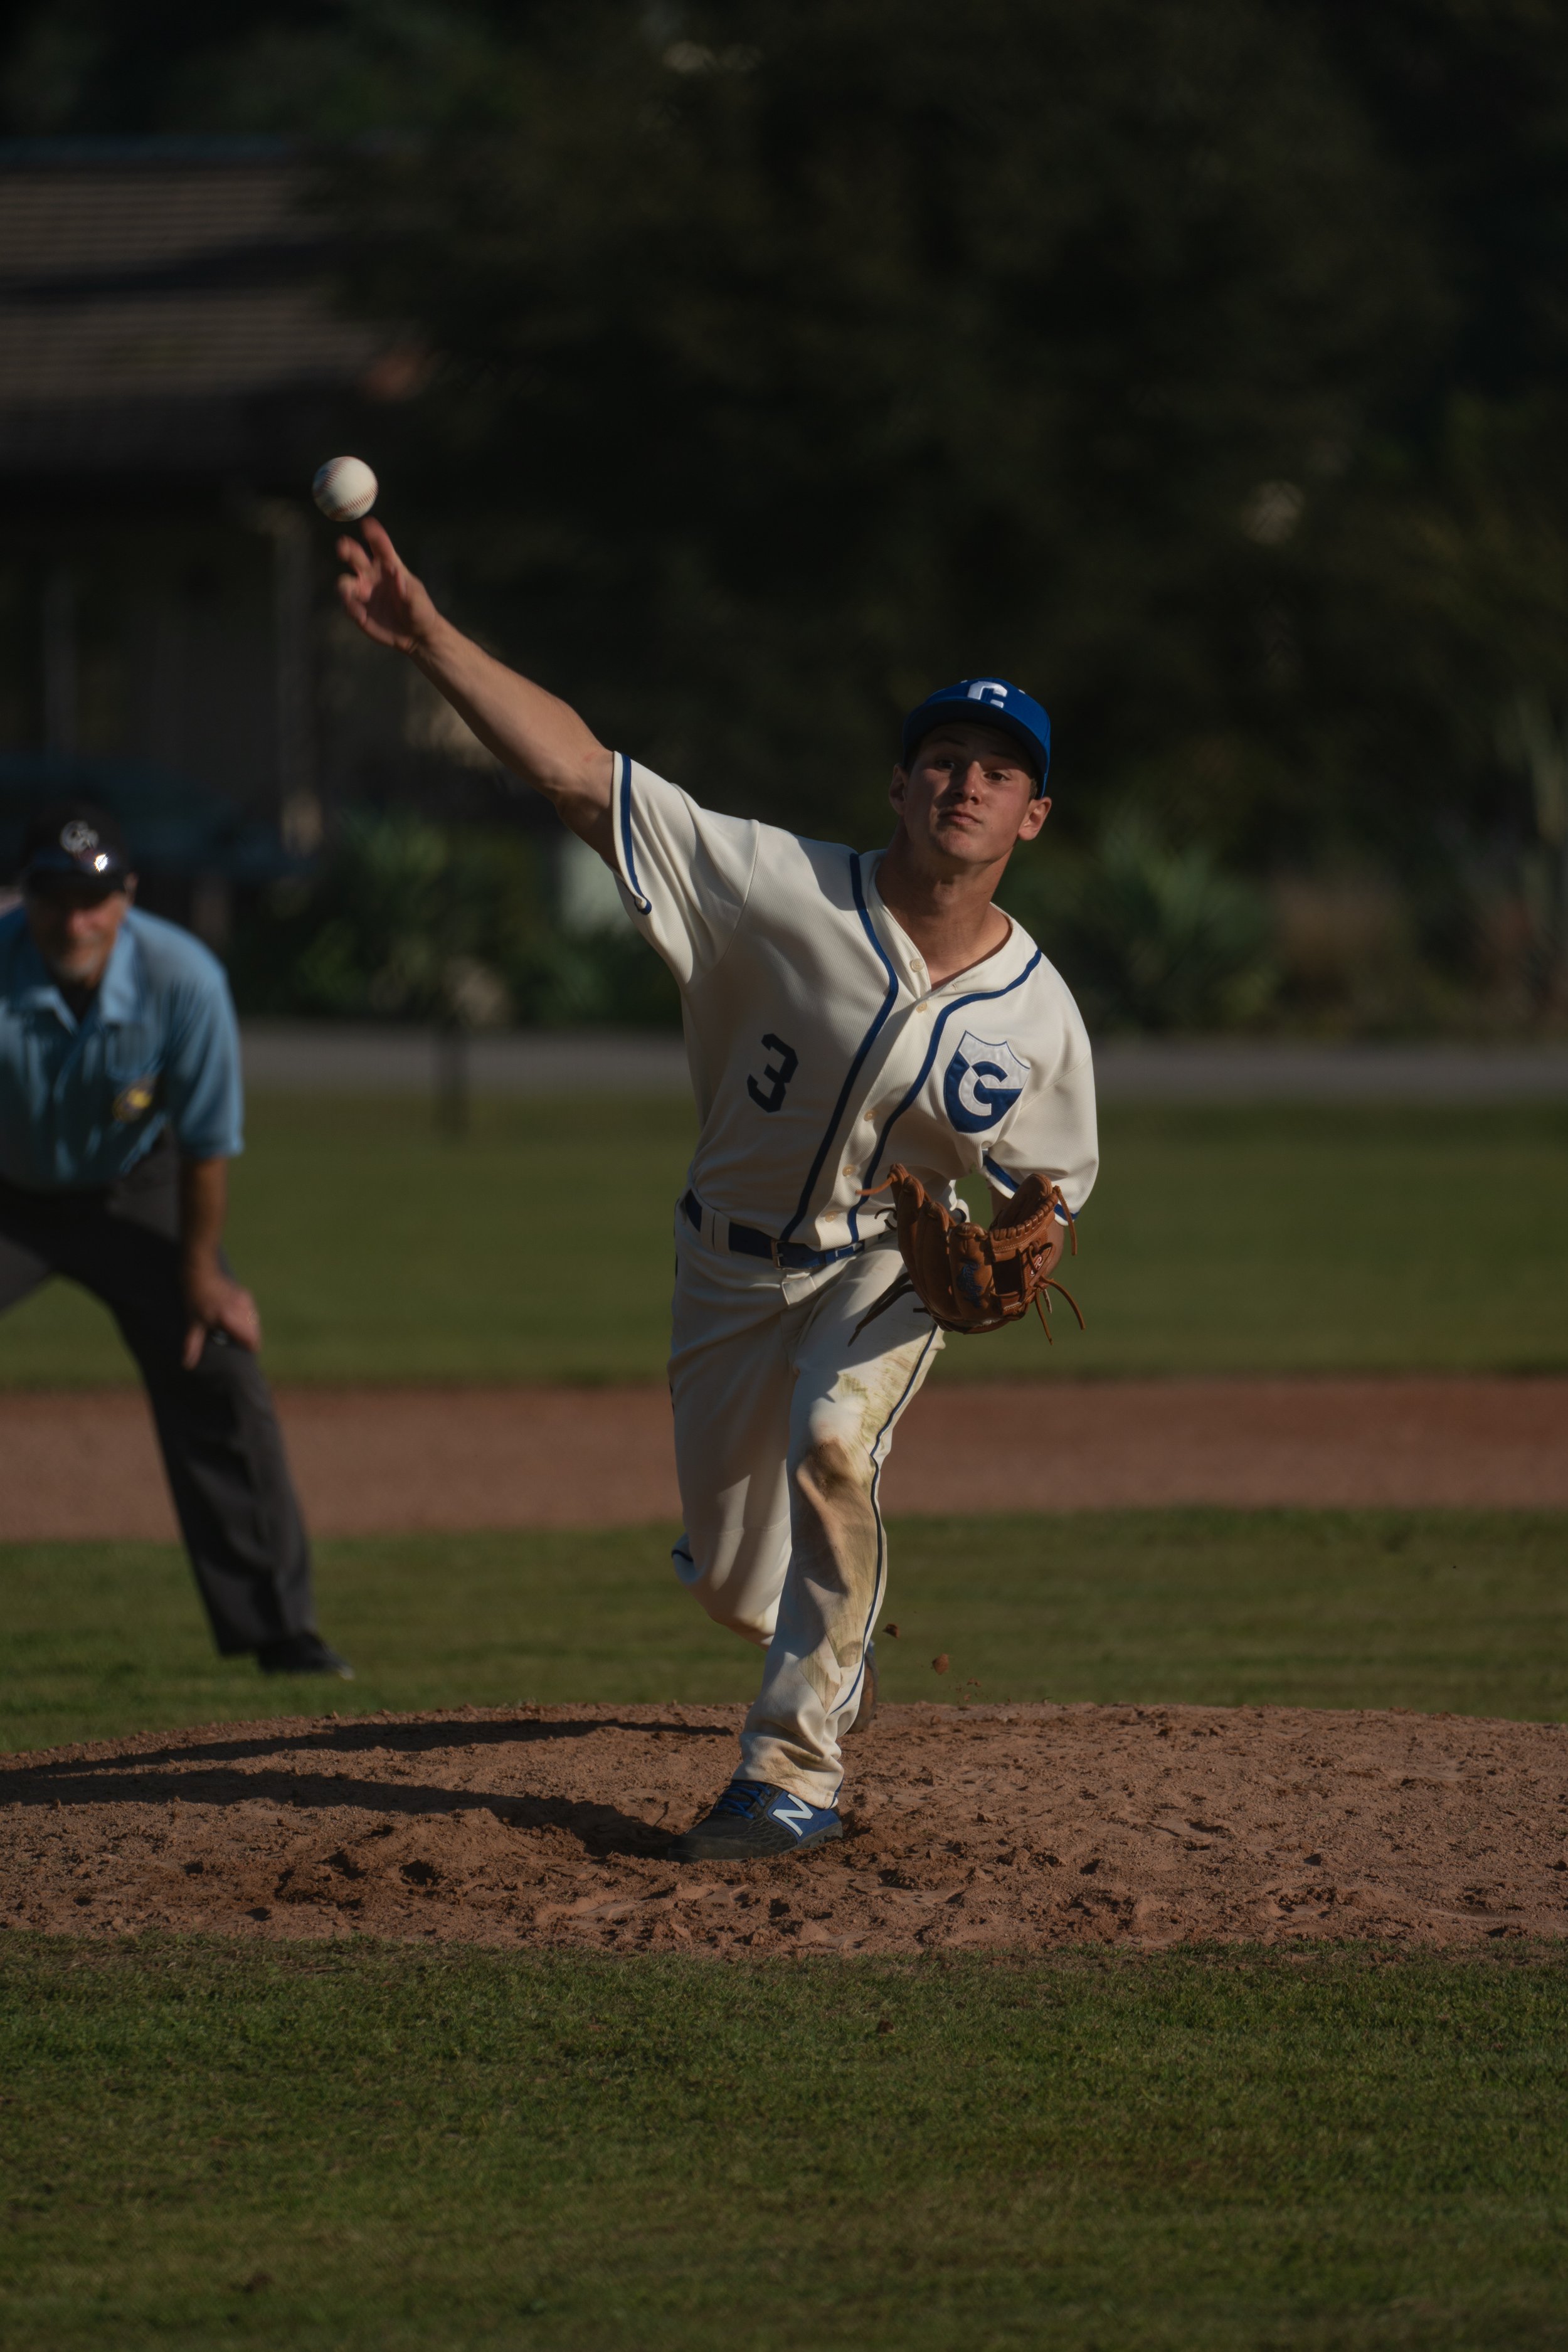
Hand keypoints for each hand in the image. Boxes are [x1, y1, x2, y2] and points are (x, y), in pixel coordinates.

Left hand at [182, 1260, 262, 1369]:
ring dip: (251, 1331)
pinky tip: (241, 1323)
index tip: (248, 1352)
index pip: (250, 1338)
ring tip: (241, 1336)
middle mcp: (240, 1309)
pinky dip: (250, 1320)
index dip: (250, 1347)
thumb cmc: (195, 1300)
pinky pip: (253, 1313)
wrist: (201, 1274)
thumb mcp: (193, 1323)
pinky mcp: (246, 1295)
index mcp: (229, 1317)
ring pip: (255, 1322)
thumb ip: (193, 1345)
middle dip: (251, 1340)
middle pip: (255, 1332)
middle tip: (243, 1346)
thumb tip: (188, 1365)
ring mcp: (245, 1301)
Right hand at [336, 518, 439, 652]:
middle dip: (347, 549)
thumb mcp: (419, 602)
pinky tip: (361, 617)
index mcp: (389, 565)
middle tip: (342, 548)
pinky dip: (351, 609)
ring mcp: (363, 591)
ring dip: (345, 586)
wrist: (415, 635)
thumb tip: (397, 575)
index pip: (380, 546)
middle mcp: (371, 574)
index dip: (374, 534)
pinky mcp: (357, 608)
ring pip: (345, 582)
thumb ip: (409, 591)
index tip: (367, 524)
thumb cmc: (420, 611)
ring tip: (351, 596)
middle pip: (355, 556)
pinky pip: (347, 605)